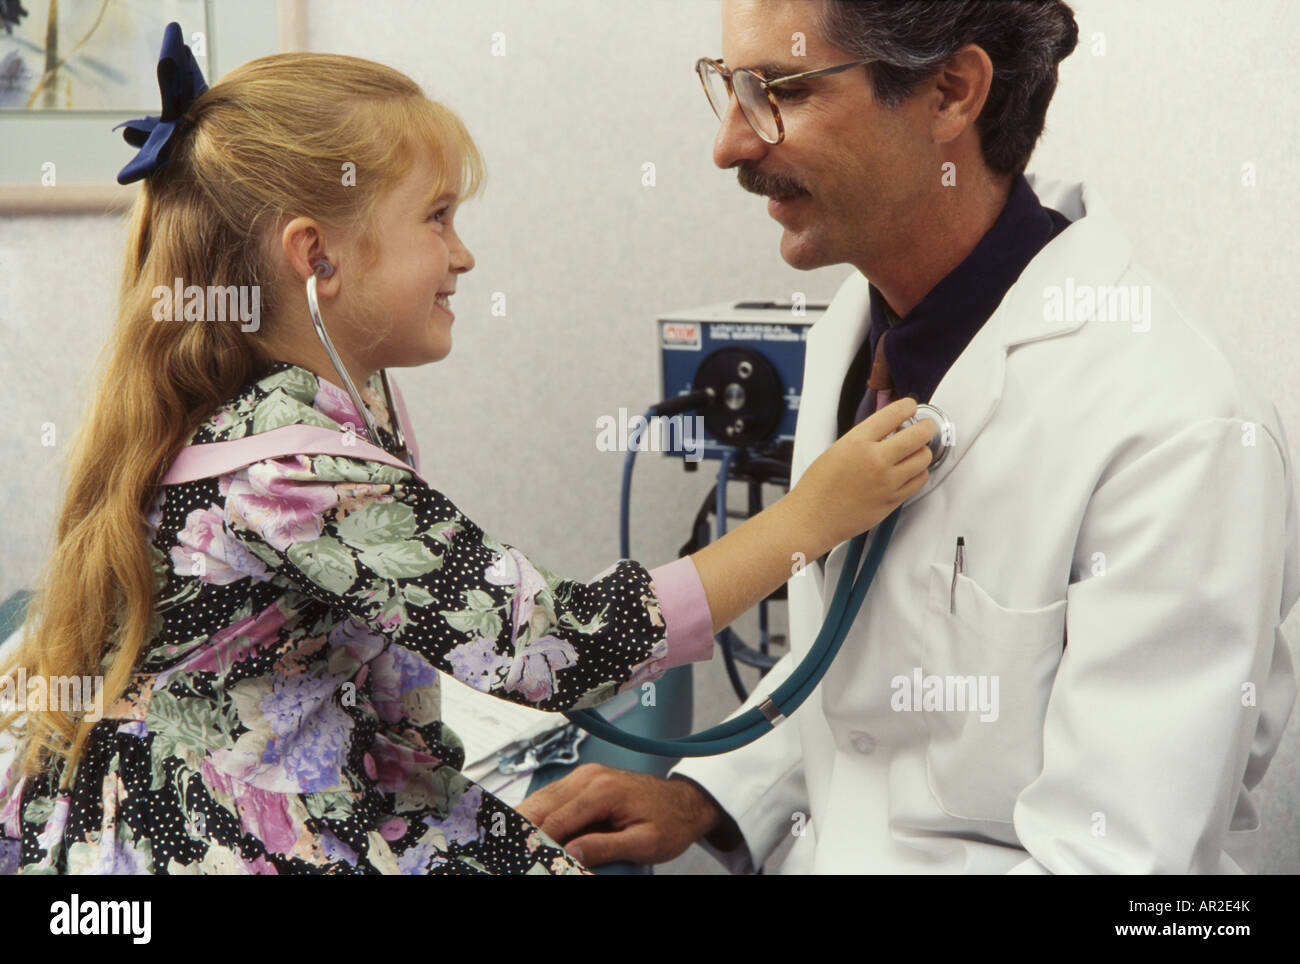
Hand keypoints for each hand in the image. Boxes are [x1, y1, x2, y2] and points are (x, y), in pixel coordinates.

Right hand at [516, 764, 719, 866]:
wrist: (686, 802)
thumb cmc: (670, 823)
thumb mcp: (645, 843)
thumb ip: (606, 848)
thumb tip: (570, 854)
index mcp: (603, 791)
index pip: (557, 820)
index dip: (536, 843)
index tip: (521, 859)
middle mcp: (588, 777)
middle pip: (540, 805)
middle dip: (520, 830)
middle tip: (503, 852)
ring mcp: (584, 775)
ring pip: (540, 798)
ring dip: (523, 821)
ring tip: (505, 844)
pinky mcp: (583, 780)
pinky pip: (550, 796)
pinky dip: (535, 813)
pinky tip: (524, 830)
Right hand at [789, 397, 935, 552]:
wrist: (813, 518)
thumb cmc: (818, 487)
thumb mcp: (837, 449)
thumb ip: (865, 437)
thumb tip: (890, 428)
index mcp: (857, 442)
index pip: (895, 413)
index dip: (908, 406)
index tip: (911, 407)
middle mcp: (875, 460)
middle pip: (919, 434)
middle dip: (926, 426)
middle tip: (925, 426)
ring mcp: (887, 481)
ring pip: (924, 458)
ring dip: (922, 451)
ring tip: (914, 451)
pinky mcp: (893, 500)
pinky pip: (919, 480)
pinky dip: (919, 472)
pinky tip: (910, 471)